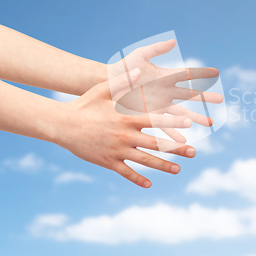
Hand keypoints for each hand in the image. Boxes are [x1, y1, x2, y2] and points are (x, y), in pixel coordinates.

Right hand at [54, 68, 195, 187]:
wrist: (61, 125)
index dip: (172, 122)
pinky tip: (149, 185)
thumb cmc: (84, 105)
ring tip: (179, 169)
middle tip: (193, 152)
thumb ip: (124, 82)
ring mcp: (116, 151)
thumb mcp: (103, 90)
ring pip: (145, 161)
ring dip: (163, 166)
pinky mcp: (107, 162)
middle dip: (176, 148)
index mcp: (126, 118)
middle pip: (155, 144)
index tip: (189, 124)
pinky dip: (137, 179)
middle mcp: (124, 136)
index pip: (154, 121)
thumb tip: (141, 70)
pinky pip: (125, 172)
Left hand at [108, 40, 222, 141]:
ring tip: (210, 123)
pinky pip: (164, 126)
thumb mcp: (140, 56)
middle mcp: (166, 91)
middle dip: (206, 97)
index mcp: (166, 76)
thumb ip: (157, 50)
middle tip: (221, 99)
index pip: (188, 75)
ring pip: (182, 113)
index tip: (217, 73)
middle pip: (190, 95)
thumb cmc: (124, 68)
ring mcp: (160, 105)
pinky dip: (173, 133)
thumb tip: (174, 41)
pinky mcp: (150, 116)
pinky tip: (183, 141)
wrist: (108, 84)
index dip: (202, 74)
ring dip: (195, 118)